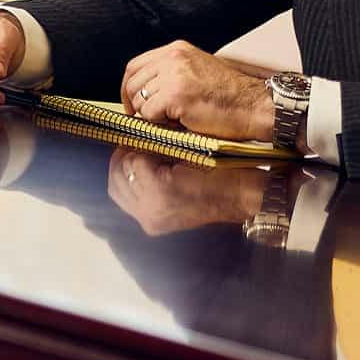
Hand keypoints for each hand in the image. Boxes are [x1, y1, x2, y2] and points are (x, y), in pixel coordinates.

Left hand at [107, 149, 283, 235]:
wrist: (241, 197)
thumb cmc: (222, 171)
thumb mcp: (191, 149)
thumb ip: (160, 144)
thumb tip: (138, 135)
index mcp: (161, 192)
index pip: (132, 162)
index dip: (136, 145)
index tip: (141, 134)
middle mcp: (151, 212)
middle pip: (118, 177)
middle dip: (123, 158)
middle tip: (133, 143)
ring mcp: (152, 221)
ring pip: (118, 191)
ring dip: (123, 171)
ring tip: (136, 156)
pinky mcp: (153, 225)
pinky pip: (128, 202)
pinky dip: (129, 185)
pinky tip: (141, 174)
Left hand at [121, 40, 273, 140]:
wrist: (255, 106)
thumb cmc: (230, 96)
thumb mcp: (196, 71)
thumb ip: (170, 73)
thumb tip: (143, 92)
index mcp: (177, 50)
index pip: (135, 65)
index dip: (128, 87)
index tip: (131, 103)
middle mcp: (173, 58)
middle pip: (133, 82)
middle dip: (137, 104)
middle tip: (150, 118)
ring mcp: (174, 75)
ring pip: (140, 100)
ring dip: (152, 115)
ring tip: (174, 118)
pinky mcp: (176, 95)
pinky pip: (149, 114)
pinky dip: (160, 124)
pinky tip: (180, 122)